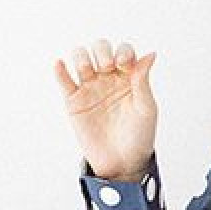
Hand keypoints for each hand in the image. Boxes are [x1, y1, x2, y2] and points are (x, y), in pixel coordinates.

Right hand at [53, 38, 158, 179]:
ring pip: (80, 58)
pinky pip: (63, 80)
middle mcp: (108, 78)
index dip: (123, 52)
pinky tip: (60, 65)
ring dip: (83, 57)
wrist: (123, 161)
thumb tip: (150, 54)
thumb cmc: (139, 135)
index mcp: (128, 77)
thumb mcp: (146, 108)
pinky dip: (59, 70)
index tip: (124, 65)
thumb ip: (143, 80)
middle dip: (102, 51)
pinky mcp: (73, 101)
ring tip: (89, 71)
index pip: (123, 51)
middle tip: (107, 67)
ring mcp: (90, 88)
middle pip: (99, 48)